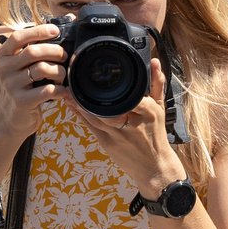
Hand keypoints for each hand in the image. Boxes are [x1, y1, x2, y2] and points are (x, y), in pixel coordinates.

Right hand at [0, 22, 65, 140]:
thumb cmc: (21, 88)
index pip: (18, 37)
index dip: (38, 31)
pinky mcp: (21, 101)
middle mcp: (4, 69)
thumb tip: (62, 25)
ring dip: (59, 71)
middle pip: (33, 52)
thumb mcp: (19, 68)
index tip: (56, 31)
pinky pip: (47, 90)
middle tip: (64, 56)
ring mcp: (11, 86)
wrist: (9, 120)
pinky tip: (61, 92)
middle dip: (55, 51)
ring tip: (62, 76)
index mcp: (3, 56)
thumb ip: (32, 50)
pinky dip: (60, 90)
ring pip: (42, 69)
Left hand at [75, 51, 186, 203]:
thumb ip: (157, 84)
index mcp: (146, 112)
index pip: (129, 98)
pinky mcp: (107, 144)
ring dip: (78, 105)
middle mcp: (130, 124)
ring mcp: (117, 135)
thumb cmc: (156, 136)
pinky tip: (71, 106)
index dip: (113, 90)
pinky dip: (80, 116)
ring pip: (94, 117)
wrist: (154, 167)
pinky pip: (90, 127)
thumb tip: (155, 62)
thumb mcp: (160, 108)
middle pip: (105, 108)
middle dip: (87, 96)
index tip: (98, 77)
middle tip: (72, 82)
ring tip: (67, 92)